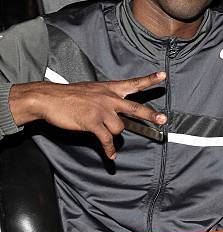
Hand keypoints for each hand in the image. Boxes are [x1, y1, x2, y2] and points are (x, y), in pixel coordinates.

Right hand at [9, 72, 166, 159]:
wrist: (50, 98)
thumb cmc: (71, 95)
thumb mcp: (94, 89)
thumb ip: (108, 97)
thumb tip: (118, 111)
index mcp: (111, 88)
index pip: (134, 83)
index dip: (150, 79)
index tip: (163, 76)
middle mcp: (109, 98)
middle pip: (135, 108)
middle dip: (150, 115)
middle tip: (163, 120)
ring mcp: (101, 110)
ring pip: (119, 128)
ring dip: (114, 134)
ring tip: (105, 134)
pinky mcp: (92, 122)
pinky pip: (105, 139)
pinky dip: (109, 149)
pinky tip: (111, 155)